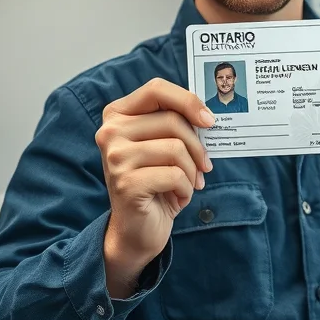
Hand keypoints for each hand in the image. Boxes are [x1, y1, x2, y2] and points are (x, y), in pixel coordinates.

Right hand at [95, 78, 215, 297]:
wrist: (136, 230)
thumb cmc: (155, 183)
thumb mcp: (164, 146)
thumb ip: (176, 124)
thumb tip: (208, 114)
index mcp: (118, 115)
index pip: (156, 89)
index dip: (188, 100)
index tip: (209, 121)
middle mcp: (110, 132)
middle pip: (172, 120)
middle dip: (198, 146)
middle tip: (205, 166)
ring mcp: (115, 157)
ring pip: (176, 148)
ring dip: (192, 171)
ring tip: (188, 184)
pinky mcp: (125, 183)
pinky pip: (175, 175)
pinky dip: (186, 189)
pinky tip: (178, 197)